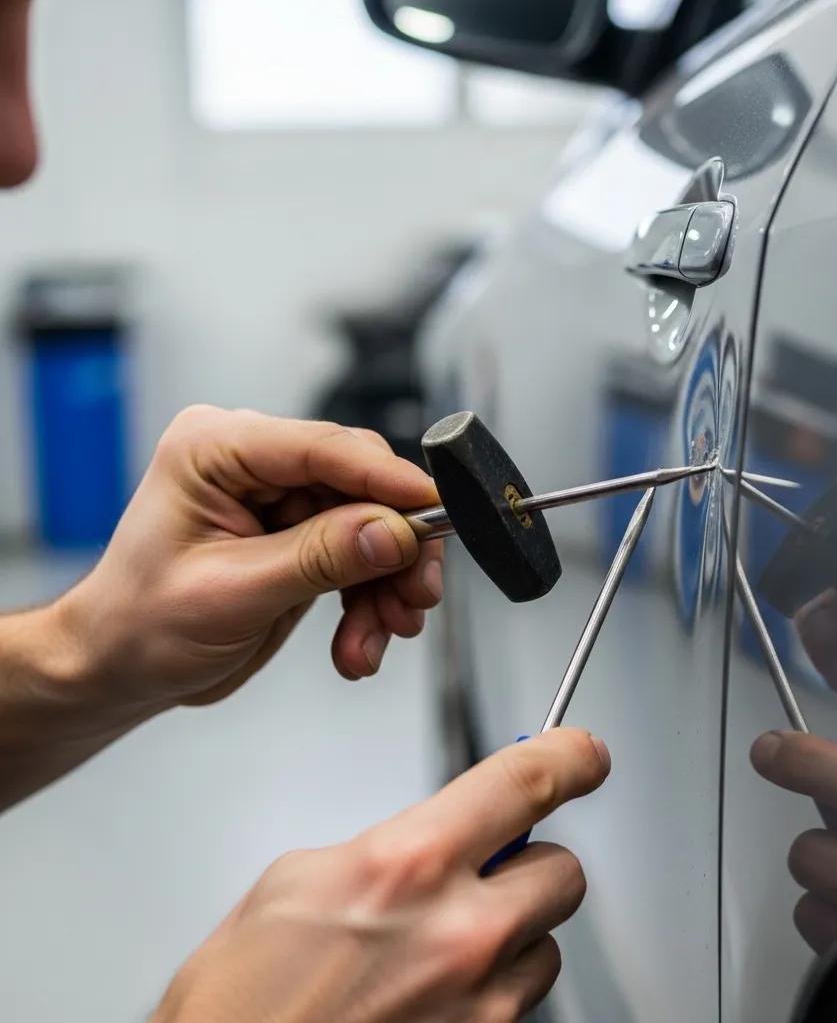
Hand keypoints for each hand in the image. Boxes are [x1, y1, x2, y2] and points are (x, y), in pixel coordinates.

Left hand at [58, 405, 443, 709]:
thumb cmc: (142, 627)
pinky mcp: (300, 535)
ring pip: (372, 525)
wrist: (121, 668)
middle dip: (394, 548)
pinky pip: (360, 557)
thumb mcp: (233, 594)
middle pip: (360, 484)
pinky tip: (358, 645)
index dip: (386, 478)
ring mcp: (280, 499)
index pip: (321, 446)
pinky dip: (370, 603)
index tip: (437, 509)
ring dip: (387, 586)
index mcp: (216, 448)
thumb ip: (319, 558)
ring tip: (379, 638)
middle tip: (415, 599)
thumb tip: (395, 532)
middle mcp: (253, 462)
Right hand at [153, 728, 611, 1022]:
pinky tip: (439, 990)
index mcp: (409, 863)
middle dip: (533, 860)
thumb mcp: (301, 878)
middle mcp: (460, 933)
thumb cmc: (242, 997)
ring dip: (514, 933)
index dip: (570, 756)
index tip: (584, 753)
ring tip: (448, 945)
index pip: (526, 782)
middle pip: (564, 868)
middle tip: (492, 867)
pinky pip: (521, 1002)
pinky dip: (494, 988)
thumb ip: (390, 845)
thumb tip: (438, 837)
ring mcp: (479, 1004)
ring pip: (548, 943)